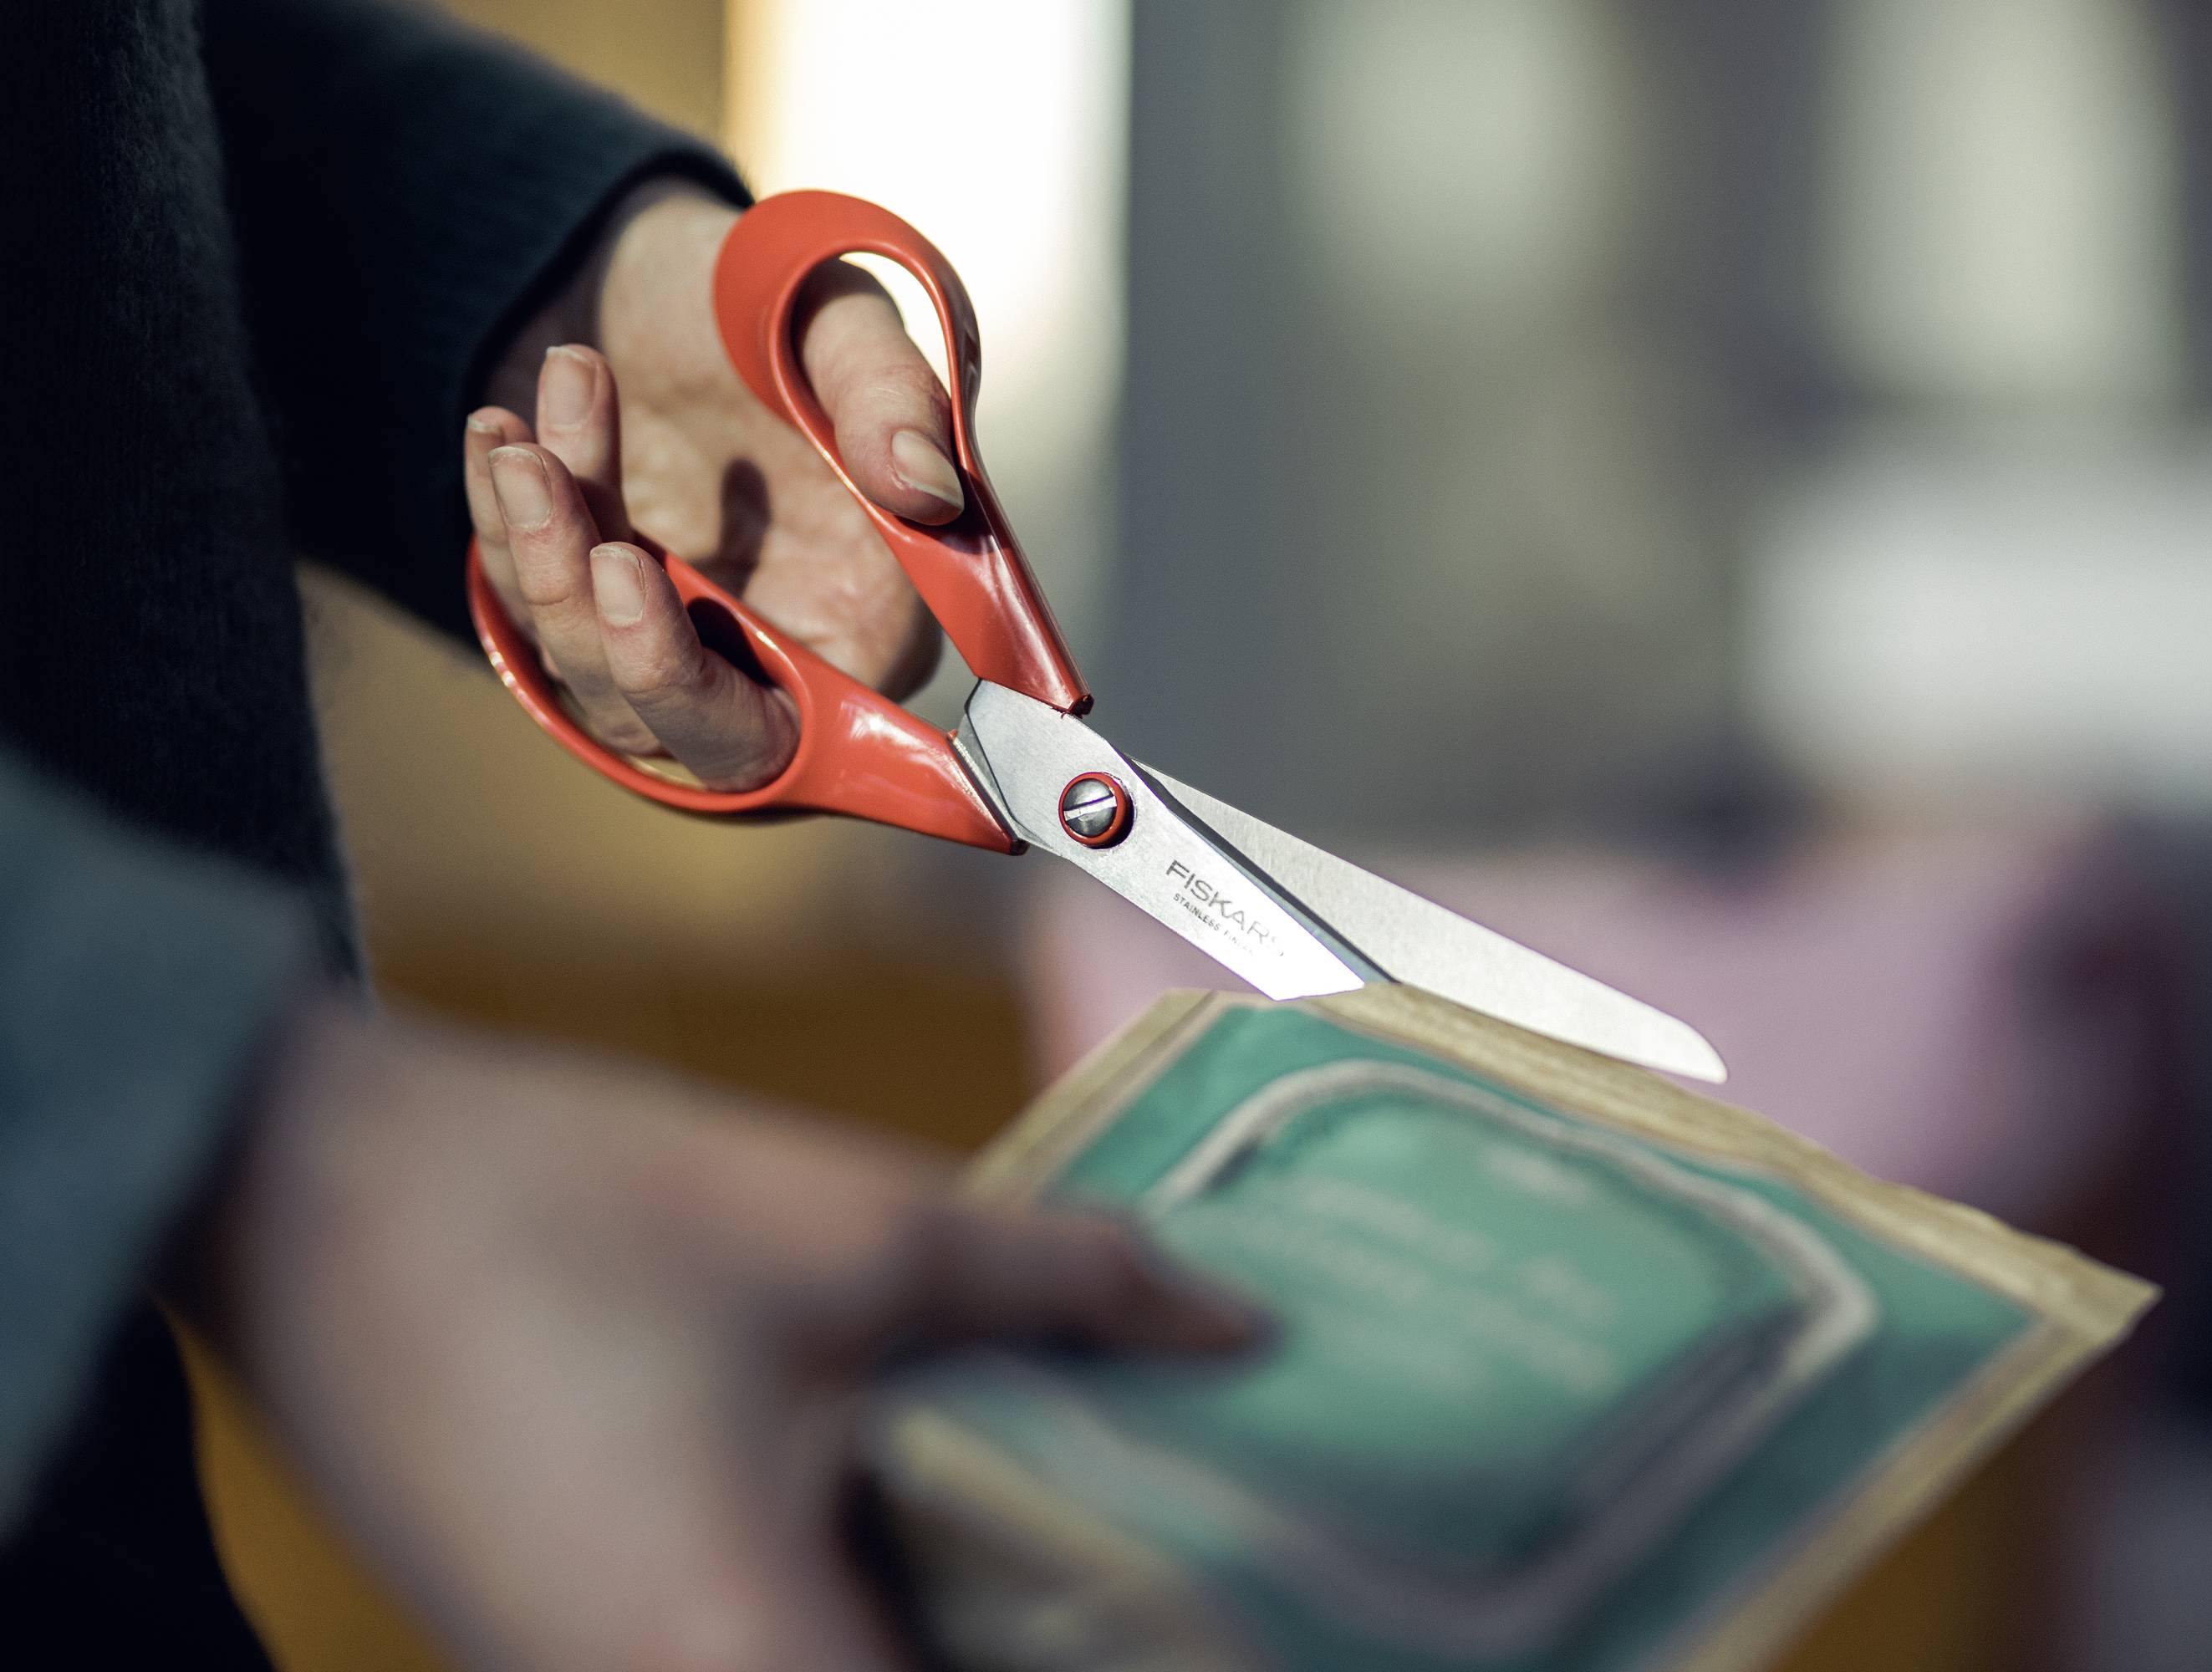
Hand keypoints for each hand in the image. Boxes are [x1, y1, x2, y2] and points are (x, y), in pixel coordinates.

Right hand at [183, 996, 1259, 1671]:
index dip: (1121, 1660)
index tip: (1228, 1600)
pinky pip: (776, 1653)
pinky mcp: (577, 1649)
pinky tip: (942, 1496)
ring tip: (1087, 1508)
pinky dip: (872, 1599)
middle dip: (1053, 1635)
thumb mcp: (855, 1229)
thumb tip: (1236, 1325)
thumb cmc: (552, 1205)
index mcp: (747, 1666)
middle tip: (1183, 1539)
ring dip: (962, 1614)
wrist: (289, 1179)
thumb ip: (1070, 1289)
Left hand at [465, 186, 963, 789]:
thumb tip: (926, 488)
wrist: (657, 264)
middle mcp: (783, 658)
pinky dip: (505, 529)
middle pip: (688, 730)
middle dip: (608, 633)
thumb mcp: (835, 324)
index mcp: (871, 618)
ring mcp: (681, 645)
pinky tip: (499, 433)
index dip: (715, 690)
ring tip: (528, 438)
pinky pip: (535, 616)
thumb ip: (890, 398)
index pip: (816, 733)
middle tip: (572, 511)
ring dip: (546, 559)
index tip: (632, 570)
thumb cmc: (770, 298)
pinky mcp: (600, 619)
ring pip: (595, 676)